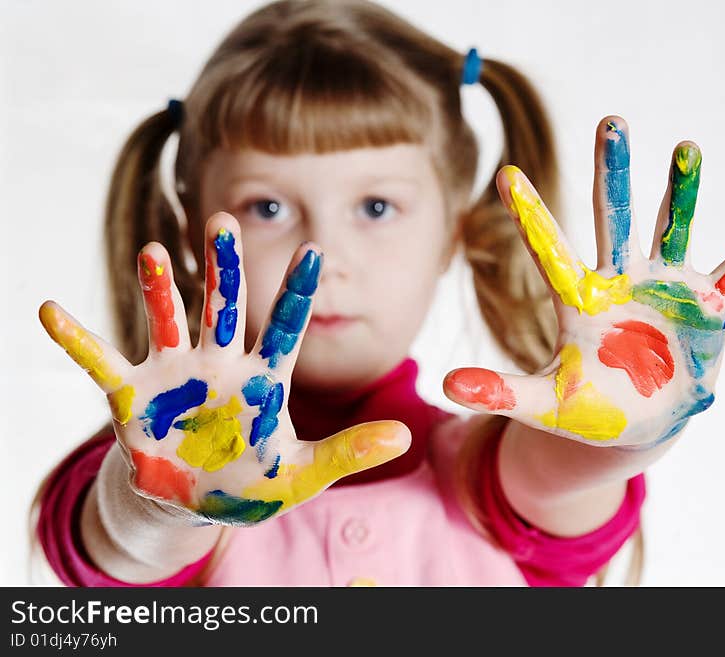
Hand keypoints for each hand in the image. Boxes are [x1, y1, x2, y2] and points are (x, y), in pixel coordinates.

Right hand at [40, 212, 409, 524]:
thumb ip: (350, 452)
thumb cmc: (255, 480)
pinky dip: (78, 341)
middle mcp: (219, 364)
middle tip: (224, 220)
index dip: (297, 292)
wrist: (201, 500)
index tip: (314, 250)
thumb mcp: (304, 473)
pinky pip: (102, 363)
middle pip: (224, 307)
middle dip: (224, 268)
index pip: (284, 327)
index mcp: (264, 379)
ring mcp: (175, 376)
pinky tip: (50, 312)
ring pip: (167, 321)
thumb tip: (405, 434)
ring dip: (157, 289)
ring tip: (152, 251)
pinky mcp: (134, 396)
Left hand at [444, 116, 724, 448]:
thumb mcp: (544, 404)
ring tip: (685, 149)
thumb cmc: (589, 408)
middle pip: (614, 219)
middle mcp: (622, 281)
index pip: (550, 251)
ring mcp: (666, 288)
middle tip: (611, 124)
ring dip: (681, 192)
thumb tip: (445, 386)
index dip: (530, 215)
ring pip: (673, 230)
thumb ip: (500, 392)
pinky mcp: (707, 307)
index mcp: (580, 300)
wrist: (639, 420)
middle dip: (613, 175)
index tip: (505, 175)